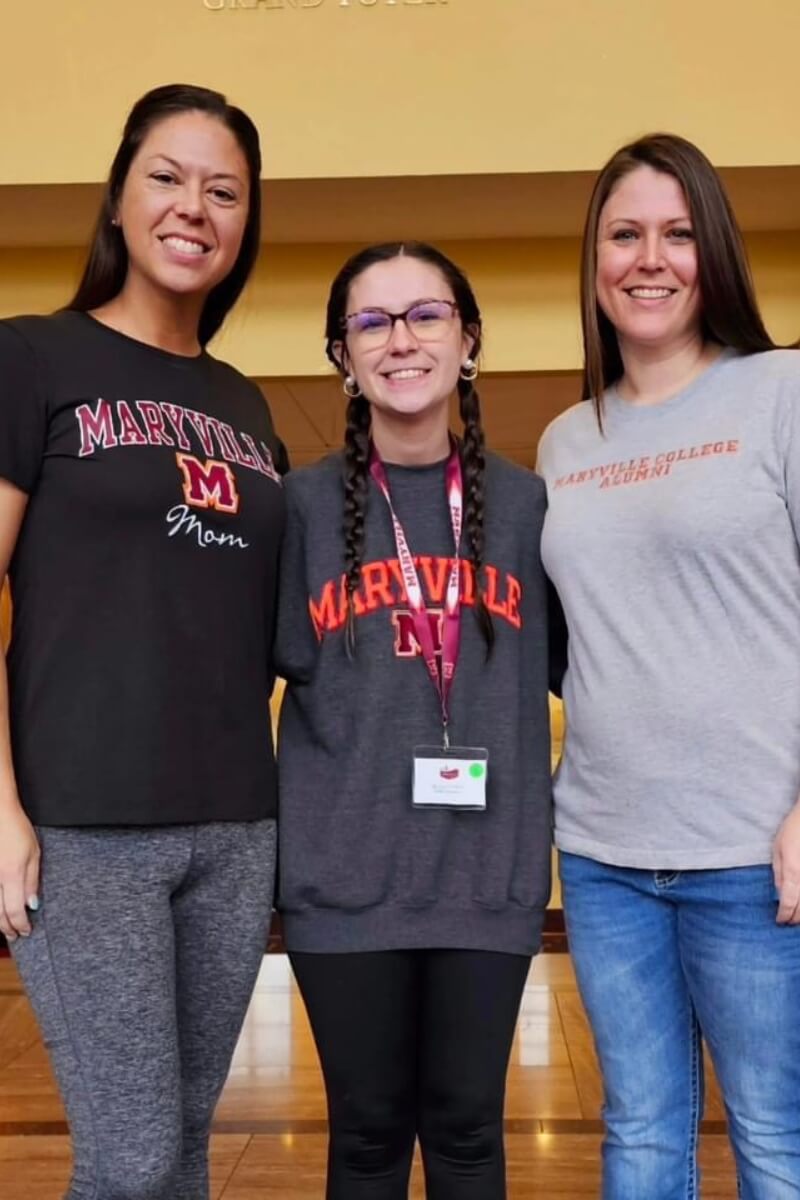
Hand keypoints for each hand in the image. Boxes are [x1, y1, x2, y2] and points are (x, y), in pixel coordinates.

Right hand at [0, 804, 39, 939]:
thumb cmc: (16, 829)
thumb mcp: (33, 853)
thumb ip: (31, 881)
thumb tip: (32, 905)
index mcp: (11, 875)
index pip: (15, 911)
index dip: (21, 925)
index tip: (27, 931)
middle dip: (7, 928)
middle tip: (16, 935)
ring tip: (6, 928)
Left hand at [773, 800, 799, 924]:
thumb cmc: (793, 830)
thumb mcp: (778, 849)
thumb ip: (779, 872)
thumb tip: (779, 892)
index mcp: (793, 872)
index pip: (788, 903)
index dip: (784, 915)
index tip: (779, 921)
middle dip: (795, 919)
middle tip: (788, 922)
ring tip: (798, 918)